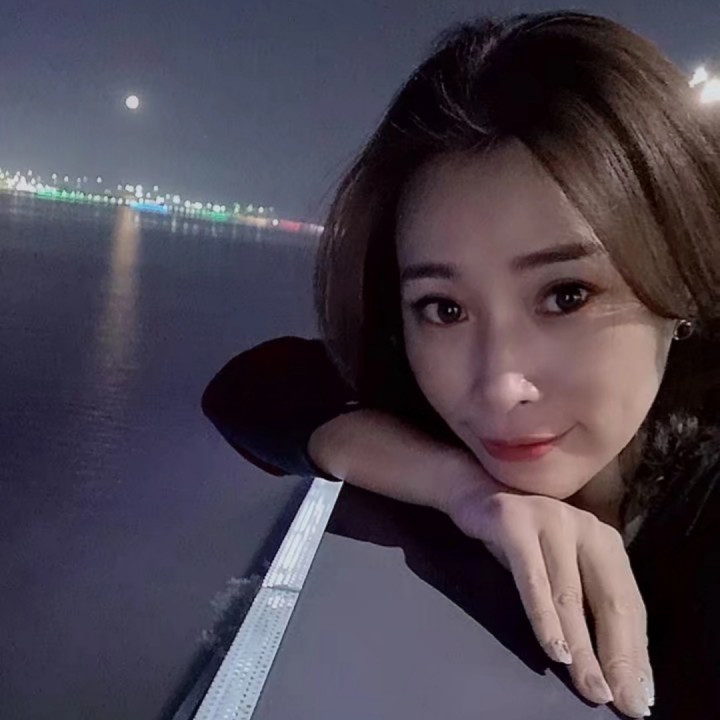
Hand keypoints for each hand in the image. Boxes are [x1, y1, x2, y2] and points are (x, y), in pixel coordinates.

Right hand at [446, 483, 653, 717]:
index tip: (638, 698)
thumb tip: (610, 666)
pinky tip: (555, 650)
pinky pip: (533, 579)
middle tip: (622, 702)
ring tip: (591, 687)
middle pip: (609, 600)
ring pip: (570, 594)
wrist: (474, 491)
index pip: (629, 604)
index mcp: (604, 541)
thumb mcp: (560, 566)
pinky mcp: (515, 523)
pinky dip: (545, 618)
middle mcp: (586, 527)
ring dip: (583, 646)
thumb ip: (584, 600)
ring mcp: (551, 520)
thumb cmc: (521, 540)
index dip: (635, 653)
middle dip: (617, 657)